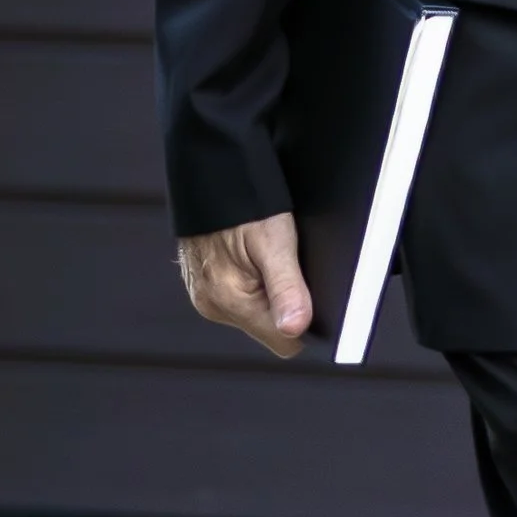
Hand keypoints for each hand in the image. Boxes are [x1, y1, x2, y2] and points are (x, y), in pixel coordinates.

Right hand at [179, 212, 312, 357]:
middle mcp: (213, 306)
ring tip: (268, 256)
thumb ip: (287, 287)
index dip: (305, 324)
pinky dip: (254, 283)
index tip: (311, 297)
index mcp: (230, 301)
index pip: (283, 343)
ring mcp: (206, 298)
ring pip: (257, 314)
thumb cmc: (243, 200)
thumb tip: (296, 328)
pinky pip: (242, 298)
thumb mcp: (275, 241)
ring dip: (269, 292)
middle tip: (288, 265)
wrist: (208, 173)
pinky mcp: (205, 287)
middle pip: (270, 328)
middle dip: (286, 305)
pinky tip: (255, 256)